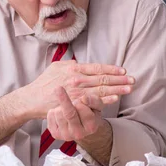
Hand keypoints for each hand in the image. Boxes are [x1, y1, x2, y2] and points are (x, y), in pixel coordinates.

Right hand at [17, 60, 133, 118]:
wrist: (33, 99)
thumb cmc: (44, 83)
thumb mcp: (55, 67)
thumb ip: (69, 64)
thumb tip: (80, 63)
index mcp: (73, 68)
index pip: (97, 68)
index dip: (112, 69)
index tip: (123, 71)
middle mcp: (77, 79)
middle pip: (103, 78)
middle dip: (120, 79)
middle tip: (133, 80)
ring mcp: (77, 92)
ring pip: (101, 89)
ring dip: (117, 89)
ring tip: (129, 89)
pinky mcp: (75, 103)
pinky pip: (94, 101)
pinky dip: (106, 99)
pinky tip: (116, 98)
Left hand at [47, 87, 104, 140]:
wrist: (81, 127)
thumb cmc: (89, 113)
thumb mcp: (96, 106)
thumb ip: (94, 101)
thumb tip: (84, 98)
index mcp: (91, 127)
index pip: (83, 110)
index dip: (80, 102)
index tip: (80, 98)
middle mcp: (79, 134)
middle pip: (69, 113)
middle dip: (64, 99)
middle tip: (58, 88)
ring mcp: (66, 135)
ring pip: (58, 113)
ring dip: (61, 107)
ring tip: (67, 110)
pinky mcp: (55, 134)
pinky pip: (50, 116)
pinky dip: (53, 112)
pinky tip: (60, 115)